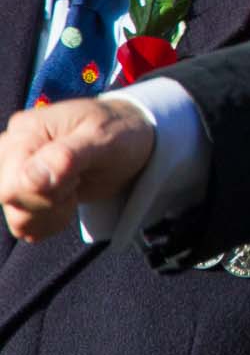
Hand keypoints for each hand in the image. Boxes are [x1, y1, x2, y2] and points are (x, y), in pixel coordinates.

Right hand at [0, 98, 155, 239]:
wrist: (132, 139)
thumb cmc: (120, 133)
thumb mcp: (105, 141)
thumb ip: (67, 156)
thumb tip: (30, 177)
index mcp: (26, 130)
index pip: (11, 185)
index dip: (45, 192)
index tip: (76, 175)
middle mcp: (11, 148)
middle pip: (9, 200)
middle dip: (49, 201)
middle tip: (78, 179)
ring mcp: (16, 171)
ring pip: (16, 216)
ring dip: (52, 213)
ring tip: (75, 187)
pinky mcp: (24, 190)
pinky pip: (25, 224)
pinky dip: (50, 221)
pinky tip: (69, 201)